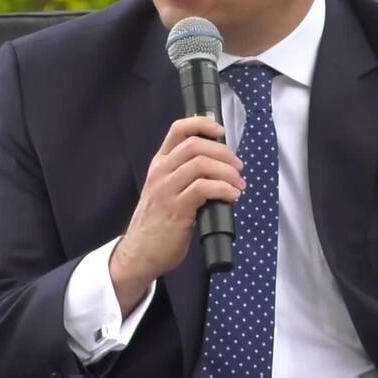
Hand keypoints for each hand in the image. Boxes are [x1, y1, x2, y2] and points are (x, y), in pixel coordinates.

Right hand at [110, 116, 244, 314]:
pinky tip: (232, 196)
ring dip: (227, 172)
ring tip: (238, 185)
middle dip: (224, 153)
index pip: (178, 129)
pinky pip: (204, 188)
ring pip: (201, 164)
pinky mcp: (176, 209)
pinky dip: (223, 189)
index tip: (221, 131)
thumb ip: (184, 175)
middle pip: (195, 145)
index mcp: (160, 164)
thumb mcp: (165, 190)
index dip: (202, 124)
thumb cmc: (157, 223)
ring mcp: (166, 190)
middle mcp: (161, 172)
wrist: (139, 253)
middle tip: (238, 167)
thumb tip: (219, 164)